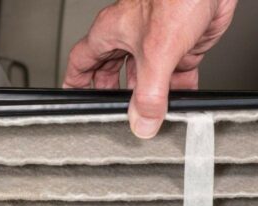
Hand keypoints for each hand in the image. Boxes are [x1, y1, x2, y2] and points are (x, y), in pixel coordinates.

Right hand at [62, 0, 237, 137]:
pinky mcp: (182, 46)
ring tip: (150, 118)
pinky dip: (177, 92)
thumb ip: (149, 93)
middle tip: (113, 114)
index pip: (82, 61)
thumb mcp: (156, 52)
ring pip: (146, 77)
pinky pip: (175, 76)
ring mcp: (158, 42)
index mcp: (112, 32)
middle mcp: (132, 36)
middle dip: (114, 95)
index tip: (74, 99)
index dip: (75, 82)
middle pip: (113, 72)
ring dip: (150, 98)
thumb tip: (143, 122)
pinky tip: (180, 104)